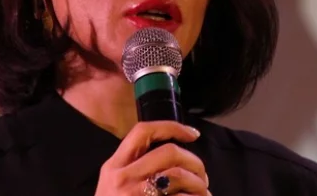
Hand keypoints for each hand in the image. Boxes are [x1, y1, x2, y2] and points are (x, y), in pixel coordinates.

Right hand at [95, 121, 211, 194]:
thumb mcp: (113, 188)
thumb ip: (135, 169)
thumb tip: (176, 154)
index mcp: (113, 167)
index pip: (142, 132)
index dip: (171, 127)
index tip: (192, 134)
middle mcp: (122, 179)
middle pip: (169, 152)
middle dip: (194, 160)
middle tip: (202, 174)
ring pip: (180, 175)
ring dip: (199, 183)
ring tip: (203, 192)